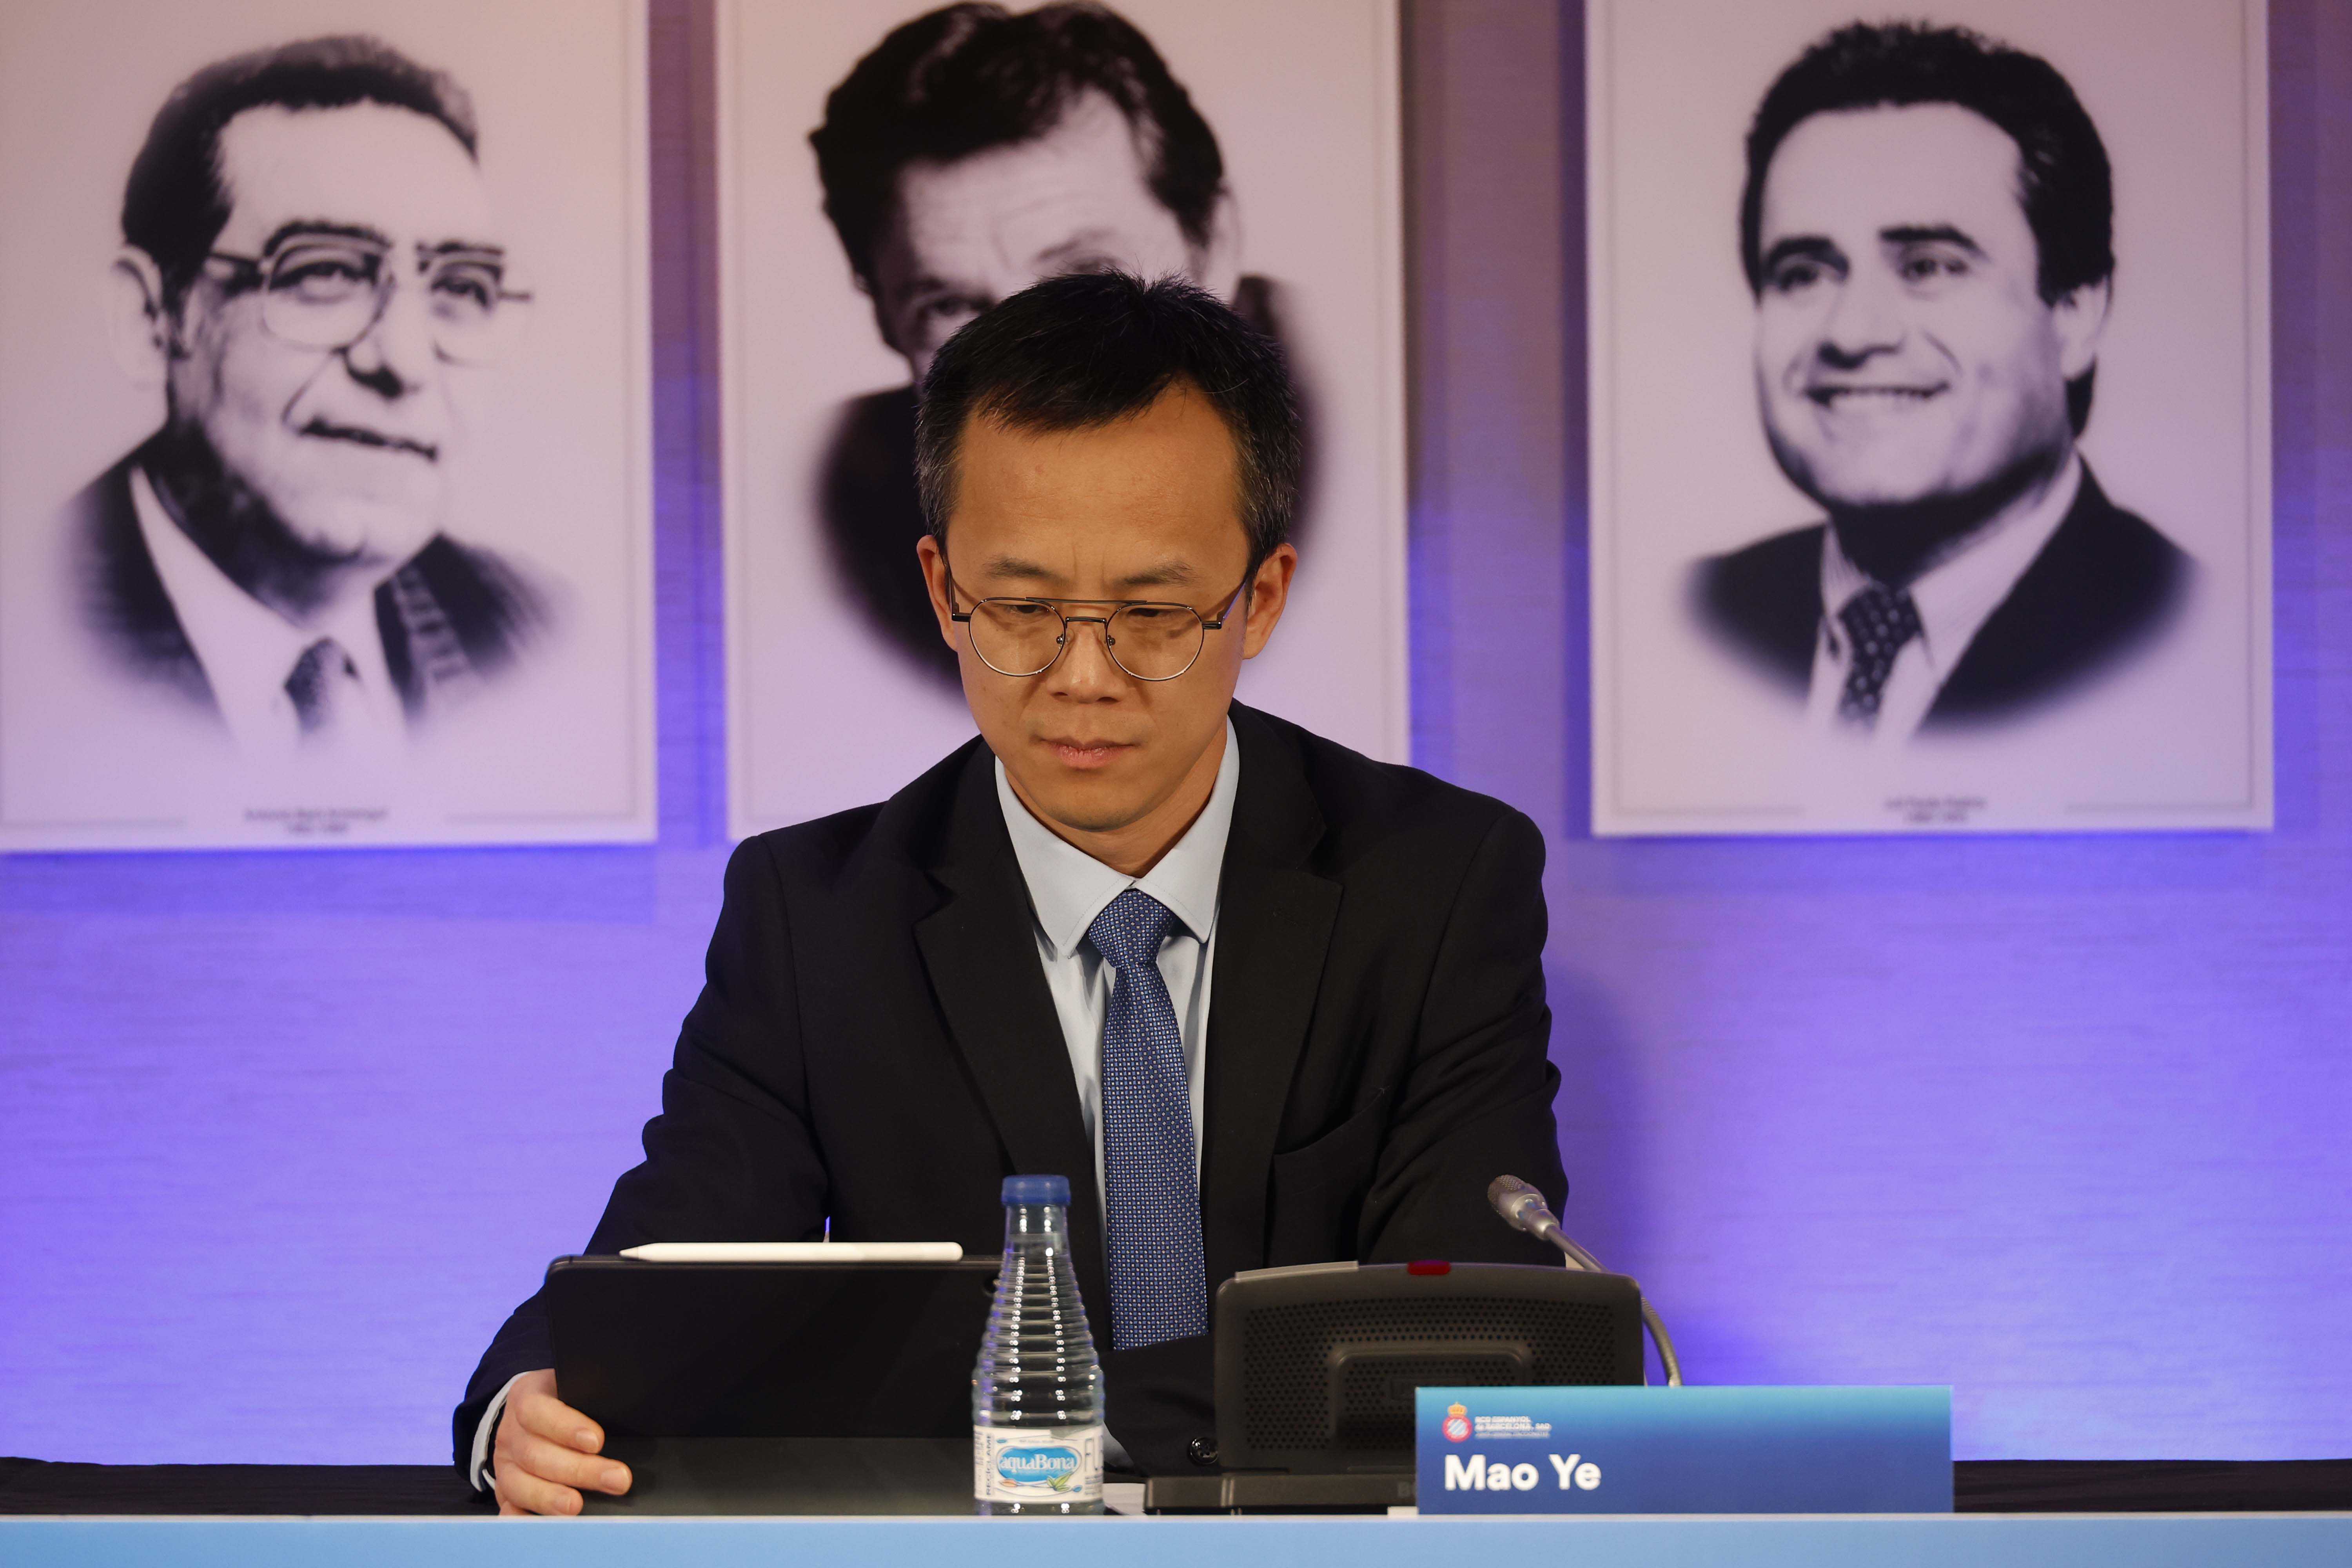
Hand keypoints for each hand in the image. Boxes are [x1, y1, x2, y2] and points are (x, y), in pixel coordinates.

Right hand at [490, 1369, 632, 1515]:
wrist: (528, 1411)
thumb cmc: (562, 1398)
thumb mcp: (571, 1385)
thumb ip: (589, 1395)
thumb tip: (625, 1409)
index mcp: (526, 1397)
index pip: (538, 1411)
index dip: (565, 1427)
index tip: (597, 1442)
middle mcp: (511, 1432)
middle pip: (536, 1454)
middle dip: (578, 1470)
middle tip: (616, 1480)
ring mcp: (504, 1463)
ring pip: (520, 1483)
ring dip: (551, 1498)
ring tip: (578, 1507)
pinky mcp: (505, 1489)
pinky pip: (509, 1506)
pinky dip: (522, 1518)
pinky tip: (541, 1526)